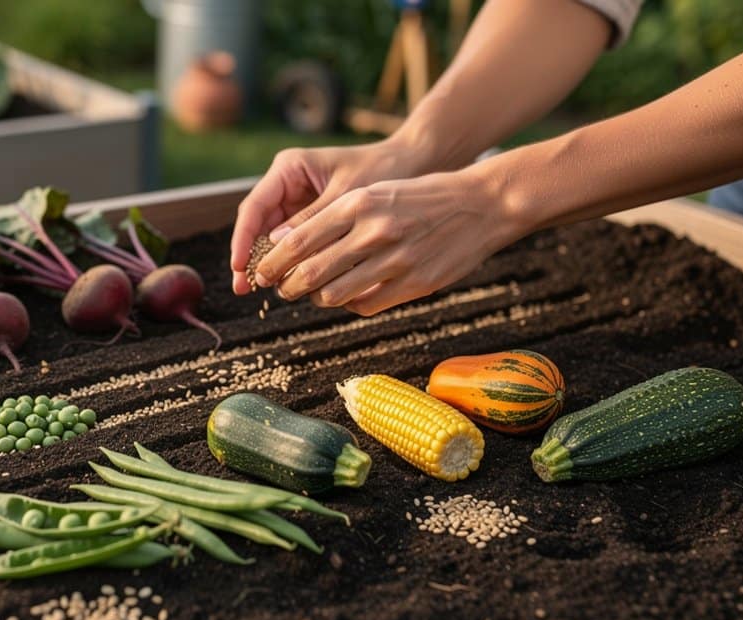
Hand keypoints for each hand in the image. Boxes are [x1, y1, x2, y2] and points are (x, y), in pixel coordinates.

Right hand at [230, 139, 425, 293]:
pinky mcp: (311, 217)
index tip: (240, 266)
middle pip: (257, 224)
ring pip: (272, 236)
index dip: (243, 239)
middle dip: (251, 256)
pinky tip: (288, 282)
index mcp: (289, 168)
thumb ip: (312, 221)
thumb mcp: (346, 196)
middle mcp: (287, 183)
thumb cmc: (382, 170)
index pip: (254, 206)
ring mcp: (297, 201)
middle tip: (244, 287)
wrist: (411, 164)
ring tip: (263, 291)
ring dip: (268, 262)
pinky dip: (290, 261)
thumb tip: (276, 247)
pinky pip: (293, 241)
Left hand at [250, 167, 526, 316]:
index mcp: (360, 203)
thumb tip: (289, 243)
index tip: (261, 271)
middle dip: (287, 285)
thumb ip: (335, 215)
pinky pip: (365, 305)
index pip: (300, 240)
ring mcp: (396, 260)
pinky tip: (346, 296)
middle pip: (311, 271)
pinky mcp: (414, 284)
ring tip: (311, 294)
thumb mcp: (376, 192)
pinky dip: (348, 304)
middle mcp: (375, 231)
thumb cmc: (422, 196)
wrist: (481, 204)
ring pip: (335, 293)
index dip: (274, 261)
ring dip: (315, 298)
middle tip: (280, 289)